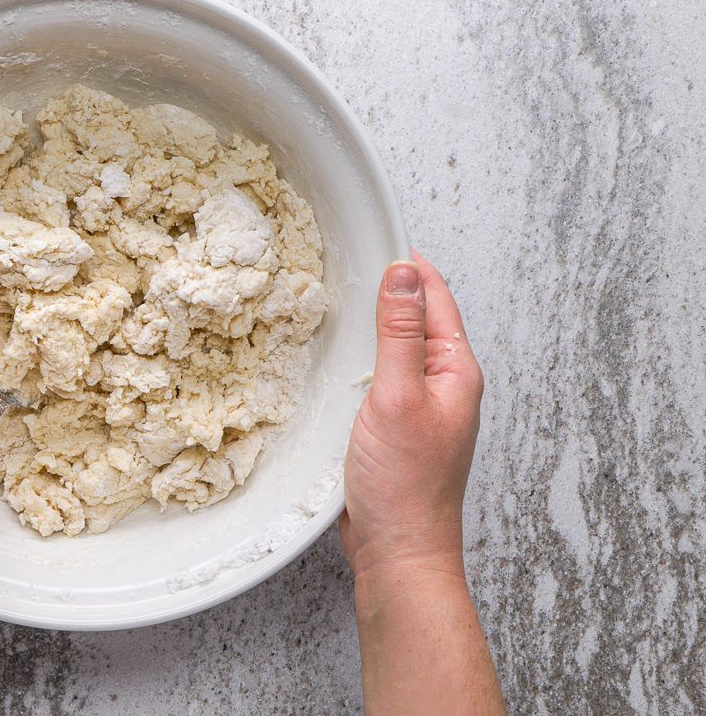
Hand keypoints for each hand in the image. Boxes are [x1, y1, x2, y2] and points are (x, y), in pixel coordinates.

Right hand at [340, 251, 483, 579]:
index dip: (407, 265)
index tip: (374, 236)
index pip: (435, 297)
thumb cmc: (404, 486)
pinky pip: (377, 378)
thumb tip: (403, 273)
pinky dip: (357, 360)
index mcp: (456, 370)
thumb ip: (400, 333)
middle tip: (345, 262)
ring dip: (369, 326)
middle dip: (386, 289)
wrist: (397, 552)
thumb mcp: (397, 396)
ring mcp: (418, 406)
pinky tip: (333, 358)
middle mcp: (442, 384)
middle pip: (415, 319)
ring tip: (335, 300)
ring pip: (393, 349)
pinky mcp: (393, 427)